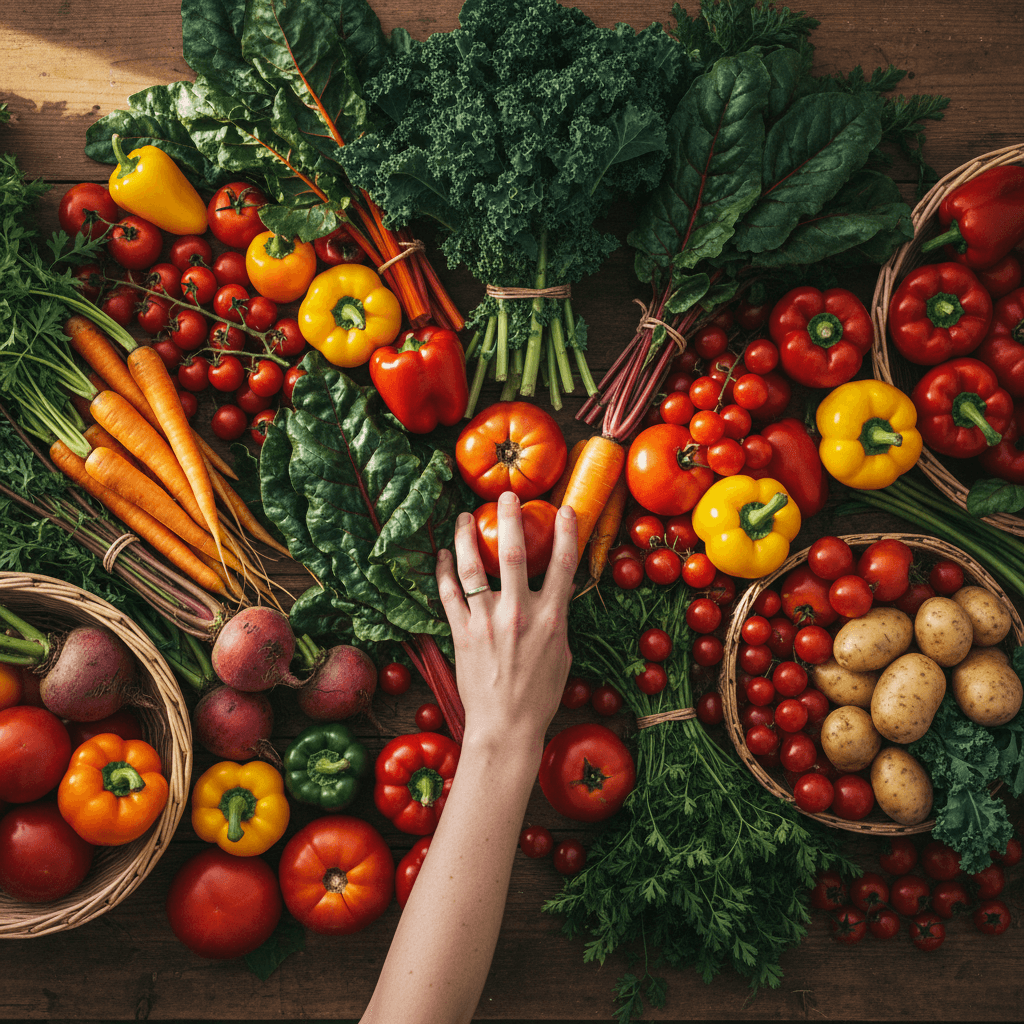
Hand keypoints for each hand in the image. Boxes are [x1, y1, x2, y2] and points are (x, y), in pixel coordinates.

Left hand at [435, 491, 576, 747]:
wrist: (505, 727)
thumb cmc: (539, 696)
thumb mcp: (562, 656)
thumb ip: (555, 622)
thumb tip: (552, 599)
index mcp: (551, 619)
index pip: (563, 566)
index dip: (566, 533)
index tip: (564, 509)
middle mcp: (519, 613)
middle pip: (515, 554)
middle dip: (511, 519)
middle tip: (506, 496)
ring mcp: (487, 621)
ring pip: (474, 568)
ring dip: (468, 537)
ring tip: (465, 517)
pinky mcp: (462, 632)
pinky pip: (449, 594)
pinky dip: (444, 571)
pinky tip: (443, 555)